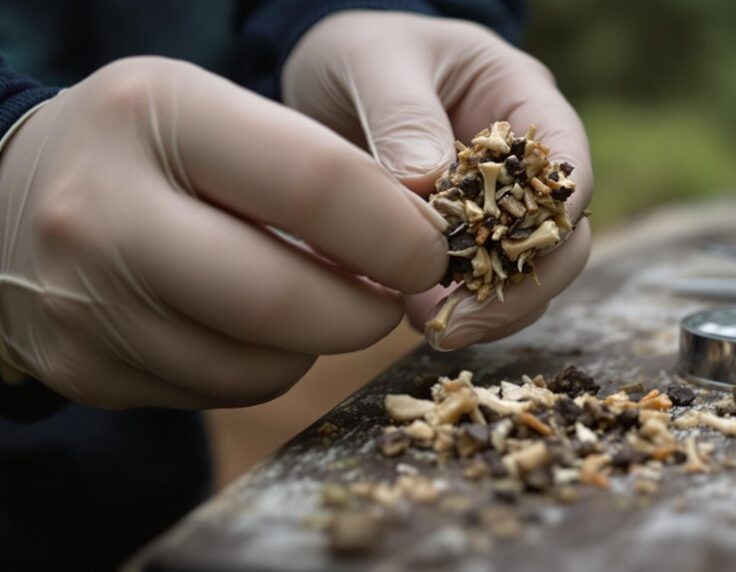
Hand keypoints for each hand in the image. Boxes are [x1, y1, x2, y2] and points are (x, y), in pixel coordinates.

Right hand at [0, 57, 449, 408]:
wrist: (7, 201)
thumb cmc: (147, 148)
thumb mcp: (219, 114)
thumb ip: (317, 169)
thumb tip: (416, 251)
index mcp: (160, 114)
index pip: (319, 184)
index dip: (399, 232)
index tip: (432, 249)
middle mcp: (105, 209)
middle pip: (285, 299)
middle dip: (368, 311)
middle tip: (394, 297)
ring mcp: (86, 300)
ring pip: (259, 365)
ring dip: (318, 342)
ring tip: (318, 300)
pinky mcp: (86, 368)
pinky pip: (220, 393)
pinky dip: (265, 366)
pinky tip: (254, 325)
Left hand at [283, 11, 592, 349]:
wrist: (327, 80)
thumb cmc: (364, 53)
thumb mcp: (375, 61)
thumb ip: (402, 113)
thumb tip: (428, 183)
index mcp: (523, 103)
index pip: (566, 166)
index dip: (552, 216)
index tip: (509, 256)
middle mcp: (523, 165)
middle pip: (560, 237)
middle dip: (521, 285)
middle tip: (463, 321)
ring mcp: (496, 210)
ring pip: (525, 274)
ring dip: (491, 310)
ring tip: (436, 330)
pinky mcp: (461, 245)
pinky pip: (478, 288)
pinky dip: (456, 309)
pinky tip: (416, 320)